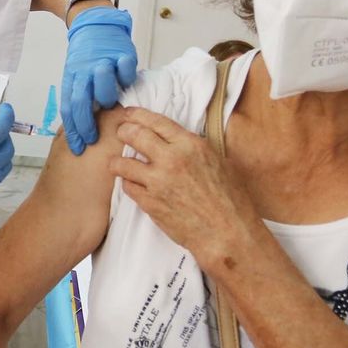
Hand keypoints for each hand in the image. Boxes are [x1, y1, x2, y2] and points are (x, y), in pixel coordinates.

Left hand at [61, 7, 136, 154]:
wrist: (94, 25)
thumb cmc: (86, 58)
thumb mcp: (76, 77)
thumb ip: (79, 98)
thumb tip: (79, 131)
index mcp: (72, 78)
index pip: (68, 108)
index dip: (73, 130)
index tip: (79, 147)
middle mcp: (85, 71)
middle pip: (80, 100)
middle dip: (85, 123)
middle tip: (92, 138)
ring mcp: (103, 61)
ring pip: (102, 84)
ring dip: (106, 97)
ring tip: (110, 104)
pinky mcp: (121, 53)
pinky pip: (125, 69)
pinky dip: (127, 78)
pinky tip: (126, 83)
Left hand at [108, 107, 261, 266]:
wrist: (227, 233)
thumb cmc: (230, 200)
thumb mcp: (218, 162)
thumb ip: (194, 148)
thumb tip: (178, 141)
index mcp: (191, 145)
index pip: (156, 121)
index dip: (137, 115)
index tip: (129, 114)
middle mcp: (172, 159)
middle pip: (134, 135)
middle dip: (123, 132)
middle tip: (121, 133)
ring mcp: (158, 182)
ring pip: (122, 163)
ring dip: (118, 162)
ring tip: (118, 163)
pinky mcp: (150, 202)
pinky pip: (128, 187)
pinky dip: (127, 183)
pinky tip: (132, 183)